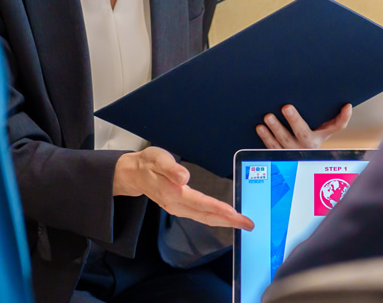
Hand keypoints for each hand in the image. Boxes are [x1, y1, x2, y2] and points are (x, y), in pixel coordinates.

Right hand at [113, 147, 253, 230]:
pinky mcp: (180, 207)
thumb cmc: (147, 164)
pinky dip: (216, 218)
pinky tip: (225, 218)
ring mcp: (178, 208)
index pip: (200, 203)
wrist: (133, 174)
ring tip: (242, 223)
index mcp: (173, 192)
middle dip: (229, 221)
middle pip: (207, 215)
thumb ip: (171, 168)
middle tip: (248, 223)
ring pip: (205, 218)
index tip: (234, 212)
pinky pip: (201, 216)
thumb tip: (184, 177)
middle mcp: (176, 204)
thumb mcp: (157, 159)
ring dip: (225, 221)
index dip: (218, 208)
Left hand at [257, 104, 352, 148]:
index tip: (345, 106)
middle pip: (303, 133)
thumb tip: (348, 106)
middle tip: (286, 107)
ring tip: (268, 117)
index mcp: (319, 137)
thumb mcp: (323, 131)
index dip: (342, 118)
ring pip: (283, 141)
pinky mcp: (278, 155)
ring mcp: (292, 151)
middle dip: (294, 120)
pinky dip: (265, 138)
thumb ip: (335, 120)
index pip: (335, 127)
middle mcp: (307, 146)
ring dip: (275, 129)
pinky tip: (260, 127)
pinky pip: (271, 147)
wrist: (299, 161)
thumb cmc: (311, 139)